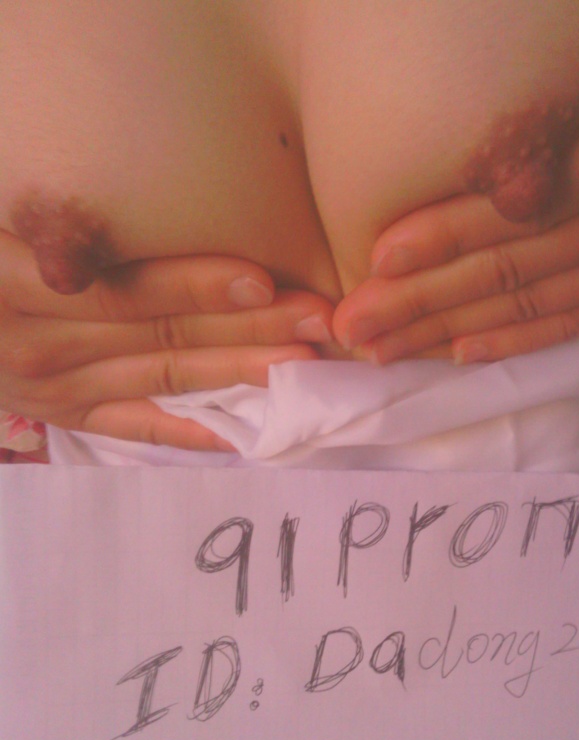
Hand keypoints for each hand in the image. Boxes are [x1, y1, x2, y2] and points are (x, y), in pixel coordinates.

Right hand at [0, 231, 332, 448]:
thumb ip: (46, 233)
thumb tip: (98, 242)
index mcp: (17, 289)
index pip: (123, 291)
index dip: (194, 287)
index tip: (263, 281)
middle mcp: (44, 349)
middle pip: (161, 336)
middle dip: (246, 329)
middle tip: (318, 319)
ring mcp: (59, 392)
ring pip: (163, 380)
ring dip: (237, 373)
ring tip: (301, 363)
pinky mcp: (68, 416)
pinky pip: (133, 428)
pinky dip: (185, 433)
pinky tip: (239, 436)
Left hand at [334, 8, 578, 363]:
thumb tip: (508, 145)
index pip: (529, 203)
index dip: (449, 233)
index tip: (379, 258)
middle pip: (517, 264)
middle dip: (425, 300)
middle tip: (354, 327)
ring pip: (538, 299)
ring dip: (452, 328)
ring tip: (383, 349)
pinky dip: (521, 338)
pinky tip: (462, 352)